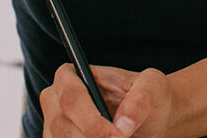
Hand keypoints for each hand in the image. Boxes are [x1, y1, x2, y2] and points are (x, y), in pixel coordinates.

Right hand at [40, 64, 173, 137]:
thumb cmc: (147, 96)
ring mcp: (53, 123)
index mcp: (72, 75)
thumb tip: (122, 123)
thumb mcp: (153, 87)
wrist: (150, 118)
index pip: (71, 97)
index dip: (91, 120)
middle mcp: (56, 98)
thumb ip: (140, 99)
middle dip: (91, 137)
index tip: (114, 135)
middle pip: (61, 125)